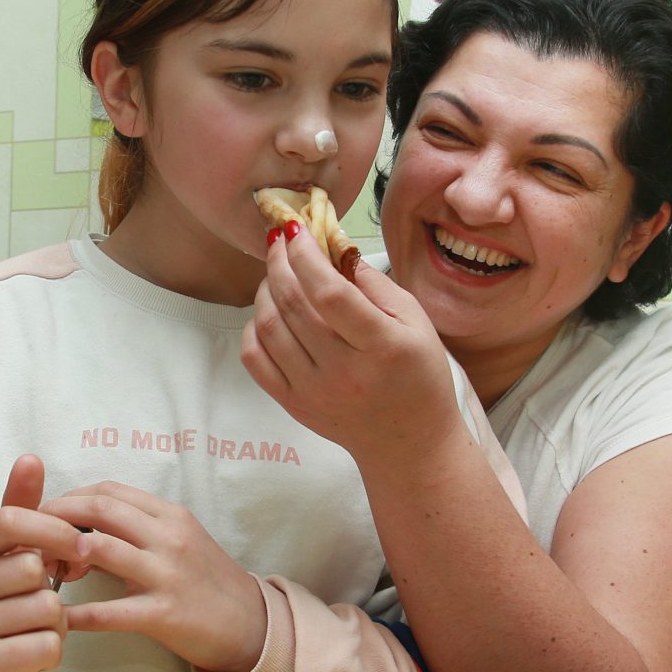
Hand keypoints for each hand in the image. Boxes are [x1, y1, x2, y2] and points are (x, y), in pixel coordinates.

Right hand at [0, 456, 88, 671]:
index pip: (9, 520)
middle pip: (33, 567)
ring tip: (31, 633)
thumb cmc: (1, 612)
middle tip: (38, 607)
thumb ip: (19, 511)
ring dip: (55, 624)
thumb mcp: (6, 559)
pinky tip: (29, 658)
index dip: (54, 529)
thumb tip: (31, 457)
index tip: (80, 547)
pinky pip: (47, 644)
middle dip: (54, 589)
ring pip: (46, 607)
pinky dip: (51, 653)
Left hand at [41, 482, 266, 671]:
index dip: (70, 498)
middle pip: (99, 509)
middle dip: (56, 518)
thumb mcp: (179, 543)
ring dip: (60, 558)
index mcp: (170, 515)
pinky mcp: (163, 614)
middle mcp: (168, 537)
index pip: (108, 490)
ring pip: (98, 549)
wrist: (251, 626)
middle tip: (29, 538)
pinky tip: (57, 620)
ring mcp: (167, 574)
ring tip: (40, 574)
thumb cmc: (207, 583)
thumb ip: (137, 530)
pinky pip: (107, 612)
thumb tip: (84, 527)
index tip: (46, 516)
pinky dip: (75, 615)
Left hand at [241, 226, 458, 462]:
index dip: (306, 255)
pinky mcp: (293, 404)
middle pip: (293, 305)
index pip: (329, 293)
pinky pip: (255, 359)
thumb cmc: (418, 375)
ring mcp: (313, 391)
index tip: (297, 229)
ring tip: (278, 272)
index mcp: (381, 346)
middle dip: (280, 261)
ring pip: (268, 327)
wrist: (409, 443)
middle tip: (281, 239)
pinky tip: (269, 311)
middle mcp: (343, 371)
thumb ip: (374, 283)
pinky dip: (253, 327)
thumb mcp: (415, 322)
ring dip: (265, 289)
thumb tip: (333, 245)